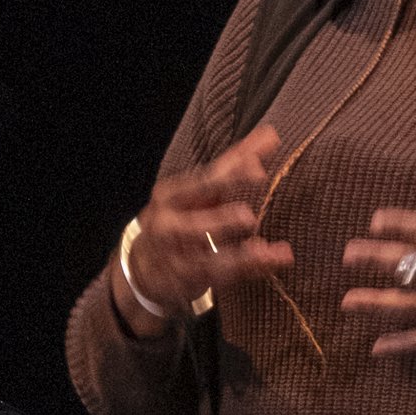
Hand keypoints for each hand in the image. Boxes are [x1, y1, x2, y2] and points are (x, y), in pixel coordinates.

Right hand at [113, 126, 294, 333]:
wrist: (144, 267)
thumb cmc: (181, 219)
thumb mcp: (201, 192)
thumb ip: (235, 164)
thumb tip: (271, 134)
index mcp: (171, 196)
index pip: (203, 182)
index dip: (231, 175)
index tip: (259, 168)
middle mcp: (167, 225)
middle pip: (195, 223)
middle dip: (220, 219)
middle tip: (247, 216)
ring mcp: (174, 256)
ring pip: (205, 256)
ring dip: (234, 254)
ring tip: (259, 247)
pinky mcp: (185, 281)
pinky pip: (218, 274)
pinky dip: (244, 267)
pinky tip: (265, 259)